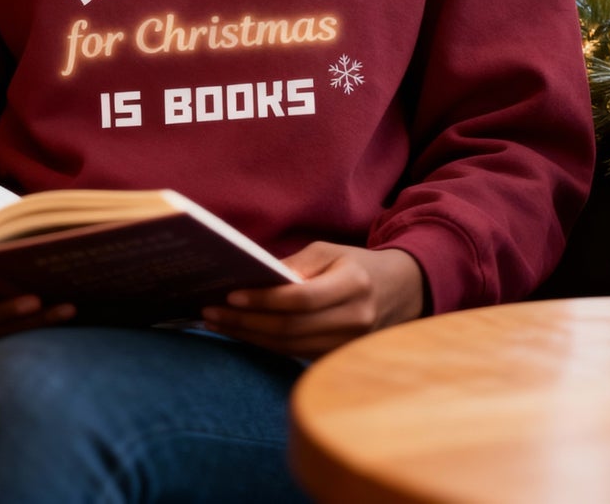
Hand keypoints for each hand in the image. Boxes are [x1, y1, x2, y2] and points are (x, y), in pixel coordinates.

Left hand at [200, 242, 424, 358]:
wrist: (399, 291)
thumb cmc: (356, 264)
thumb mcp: (329, 251)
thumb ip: (296, 265)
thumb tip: (256, 278)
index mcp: (354, 285)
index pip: (302, 299)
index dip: (264, 300)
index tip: (230, 294)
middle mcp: (354, 320)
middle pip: (290, 329)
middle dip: (246, 321)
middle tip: (210, 311)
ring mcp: (347, 345)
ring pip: (288, 347)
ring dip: (248, 336)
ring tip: (217, 322)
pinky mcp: (337, 358)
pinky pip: (294, 354)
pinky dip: (264, 344)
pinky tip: (241, 331)